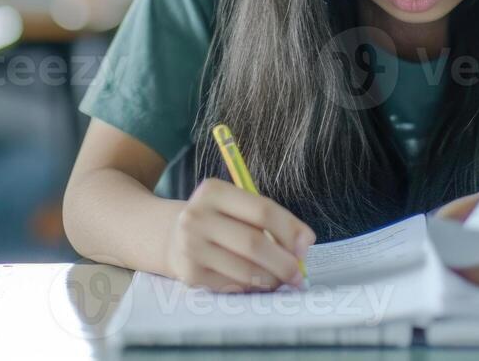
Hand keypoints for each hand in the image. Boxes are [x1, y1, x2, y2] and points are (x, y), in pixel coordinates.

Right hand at [162, 178, 314, 291]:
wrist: (171, 236)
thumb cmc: (218, 219)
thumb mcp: (237, 206)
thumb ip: (271, 219)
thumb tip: (305, 243)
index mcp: (213, 191)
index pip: (263, 210)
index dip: (290, 230)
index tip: (307, 244)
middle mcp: (197, 217)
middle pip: (254, 243)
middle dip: (284, 262)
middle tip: (299, 273)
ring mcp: (191, 247)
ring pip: (245, 269)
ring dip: (272, 279)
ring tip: (282, 279)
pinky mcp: (190, 275)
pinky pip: (233, 285)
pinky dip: (253, 287)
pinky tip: (260, 283)